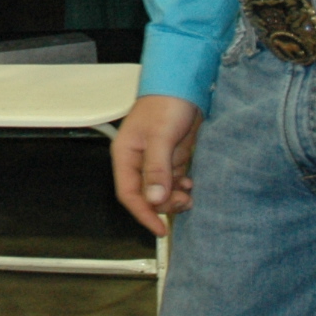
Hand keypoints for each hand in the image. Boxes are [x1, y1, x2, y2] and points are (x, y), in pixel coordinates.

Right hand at [111, 94, 201, 236]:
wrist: (184, 85)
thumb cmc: (166, 102)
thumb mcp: (161, 136)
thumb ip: (156, 168)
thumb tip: (153, 198)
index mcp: (126, 154)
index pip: (128, 193)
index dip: (142, 213)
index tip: (159, 229)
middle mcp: (137, 160)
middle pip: (145, 196)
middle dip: (163, 204)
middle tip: (184, 201)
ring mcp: (154, 160)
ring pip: (160, 191)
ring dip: (174, 197)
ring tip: (189, 192)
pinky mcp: (170, 157)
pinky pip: (173, 181)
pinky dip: (181, 186)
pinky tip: (190, 182)